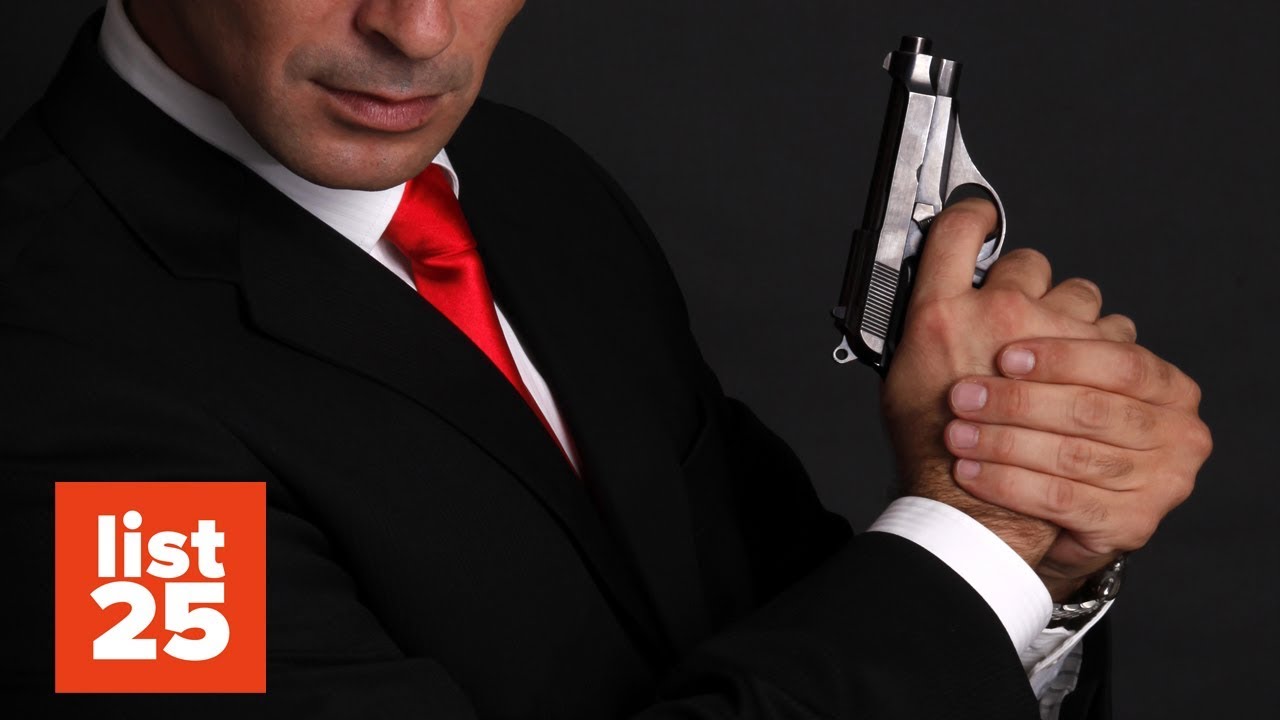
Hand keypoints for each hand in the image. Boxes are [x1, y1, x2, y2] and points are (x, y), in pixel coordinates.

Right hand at [882, 199, 1133, 567]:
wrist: (971, 498)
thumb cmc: (931, 446)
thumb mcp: (901, 374)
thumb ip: (928, 324)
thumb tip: (943, 296)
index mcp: (939, 313)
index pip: (955, 231)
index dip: (972, 216)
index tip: (979, 218)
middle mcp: (995, 311)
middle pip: (1026, 262)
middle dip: (1025, 284)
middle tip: (1014, 318)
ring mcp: (1048, 332)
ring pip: (1077, 295)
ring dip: (1068, 316)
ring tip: (1053, 353)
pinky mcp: (1089, 361)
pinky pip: (1112, 334)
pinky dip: (1101, 350)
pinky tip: (1081, 376)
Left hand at [943, 337, 1209, 598]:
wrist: (1068, 516)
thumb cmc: (1061, 433)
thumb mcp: (1073, 382)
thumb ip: (1061, 341)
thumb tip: (1004, 293)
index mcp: (1170, 387)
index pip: (1121, 362)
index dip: (1062, 356)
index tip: (1005, 356)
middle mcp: (1179, 433)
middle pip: (1092, 410)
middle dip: (1018, 402)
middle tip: (963, 397)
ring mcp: (1161, 483)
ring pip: (1071, 456)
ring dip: (1004, 443)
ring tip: (957, 434)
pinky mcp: (1132, 524)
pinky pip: (1059, 499)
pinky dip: (1007, 484)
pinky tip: (969, 471)